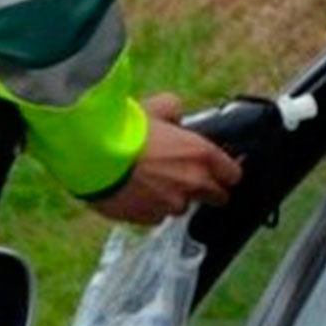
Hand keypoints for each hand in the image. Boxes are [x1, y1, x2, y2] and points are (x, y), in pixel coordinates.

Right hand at [89, 95, 242, 224]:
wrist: (91, 154)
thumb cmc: (123, 128)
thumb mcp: (153, 107)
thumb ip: (174, 110)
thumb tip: (176, 112)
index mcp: (203, 155)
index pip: (234, 174)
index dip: (223, 171)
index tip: (212, 168)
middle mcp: (194, 183)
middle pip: (217, 197)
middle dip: (205, 189)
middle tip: (181, 176)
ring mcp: (171, 205)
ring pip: (180, 207)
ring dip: (171, 198)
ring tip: (147, 182)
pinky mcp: (147, 219)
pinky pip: (154, 216)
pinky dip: (146, 208)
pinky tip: (131, 192)